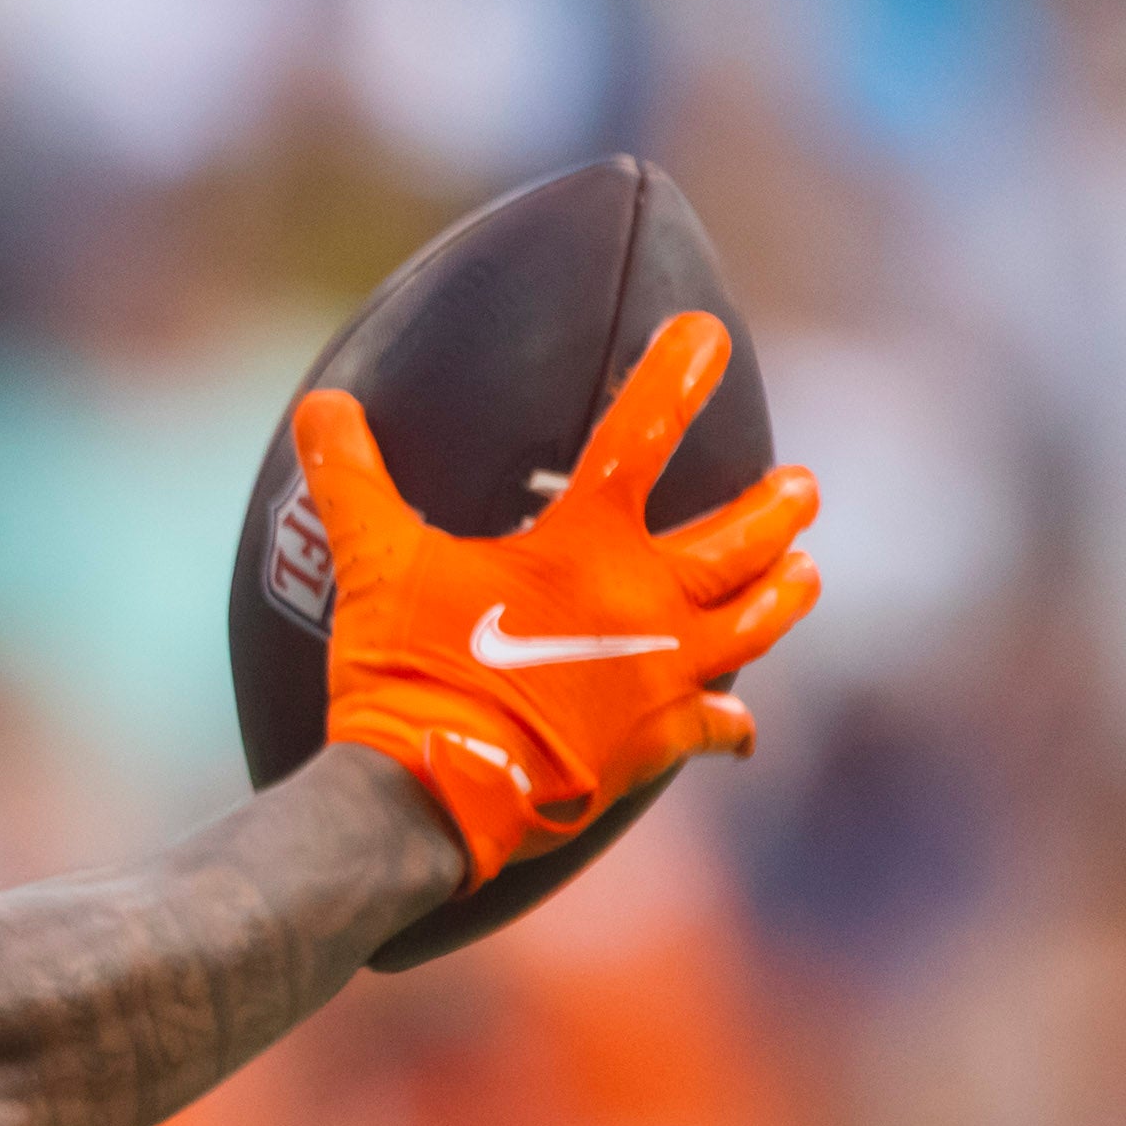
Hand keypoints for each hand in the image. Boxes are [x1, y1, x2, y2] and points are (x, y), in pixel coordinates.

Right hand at [295, 312, 823, 887]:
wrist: (434, 789)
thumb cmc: (407, 670)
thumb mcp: (371, 565)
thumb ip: (351, 479)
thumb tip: (320, 405)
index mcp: (583, 547)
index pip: (640, 436)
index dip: (674, 376)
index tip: (708, 336)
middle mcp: (645, 602)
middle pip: (742, 540)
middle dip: (778, 506)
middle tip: (799, 485)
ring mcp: (661, 674)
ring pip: (755, 623)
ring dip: (785, 592)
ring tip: (805, 571)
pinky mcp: (657, 742)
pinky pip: (718, 727)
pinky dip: (732, 722)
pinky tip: (742, 724)